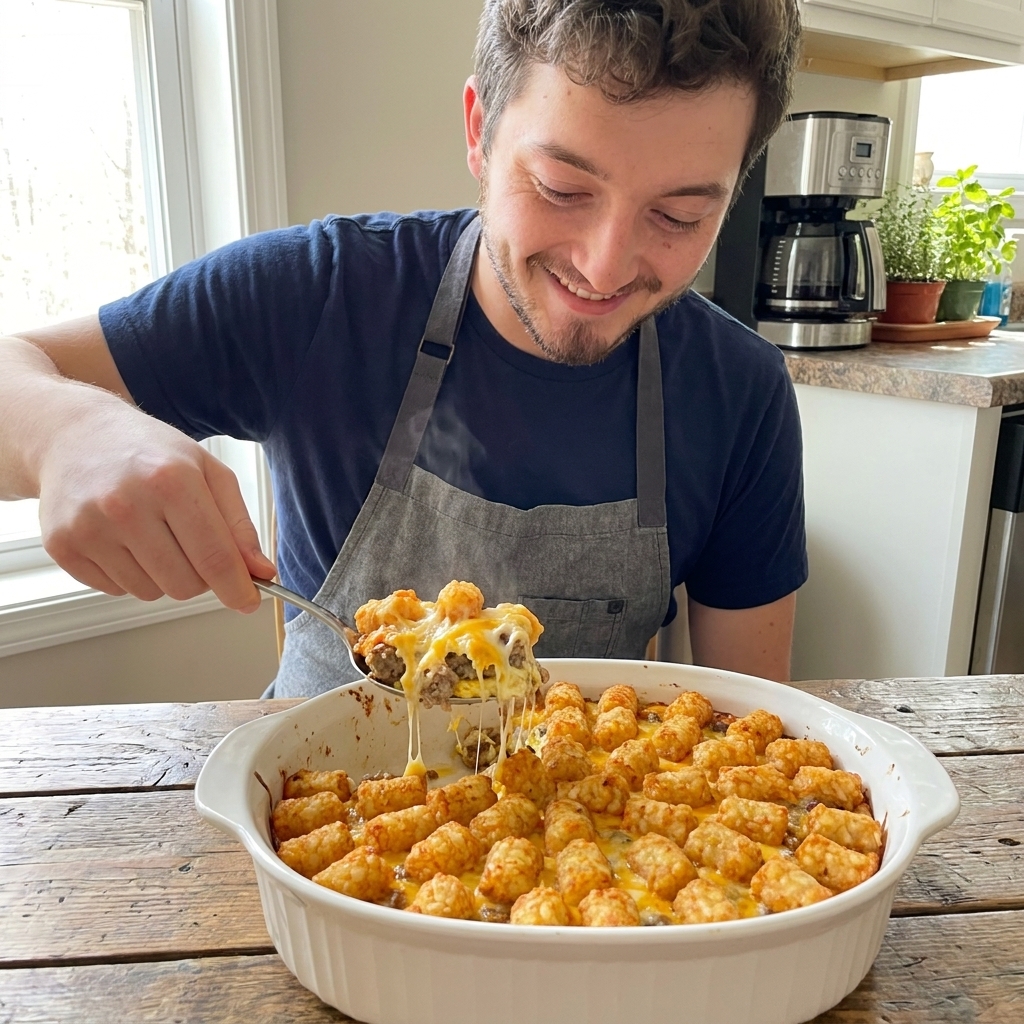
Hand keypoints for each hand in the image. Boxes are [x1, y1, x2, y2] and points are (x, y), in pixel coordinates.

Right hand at [37, 402, 275, 611]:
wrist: (75, 434)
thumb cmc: (150, 452)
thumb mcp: (208, 472)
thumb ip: (239, 526)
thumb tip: (261, 571)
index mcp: (171, 481)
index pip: (214, 557)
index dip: (237, 588)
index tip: (248, 602)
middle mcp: (125, 505)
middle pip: (184, 585)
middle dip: (199, 577)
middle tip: (190, 546)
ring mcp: (88, 527)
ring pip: (149, 592)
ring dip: (162, 575)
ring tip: (151, 533)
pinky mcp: (62, 546)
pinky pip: (115, 590)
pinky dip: (128, 574)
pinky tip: (122, 538)